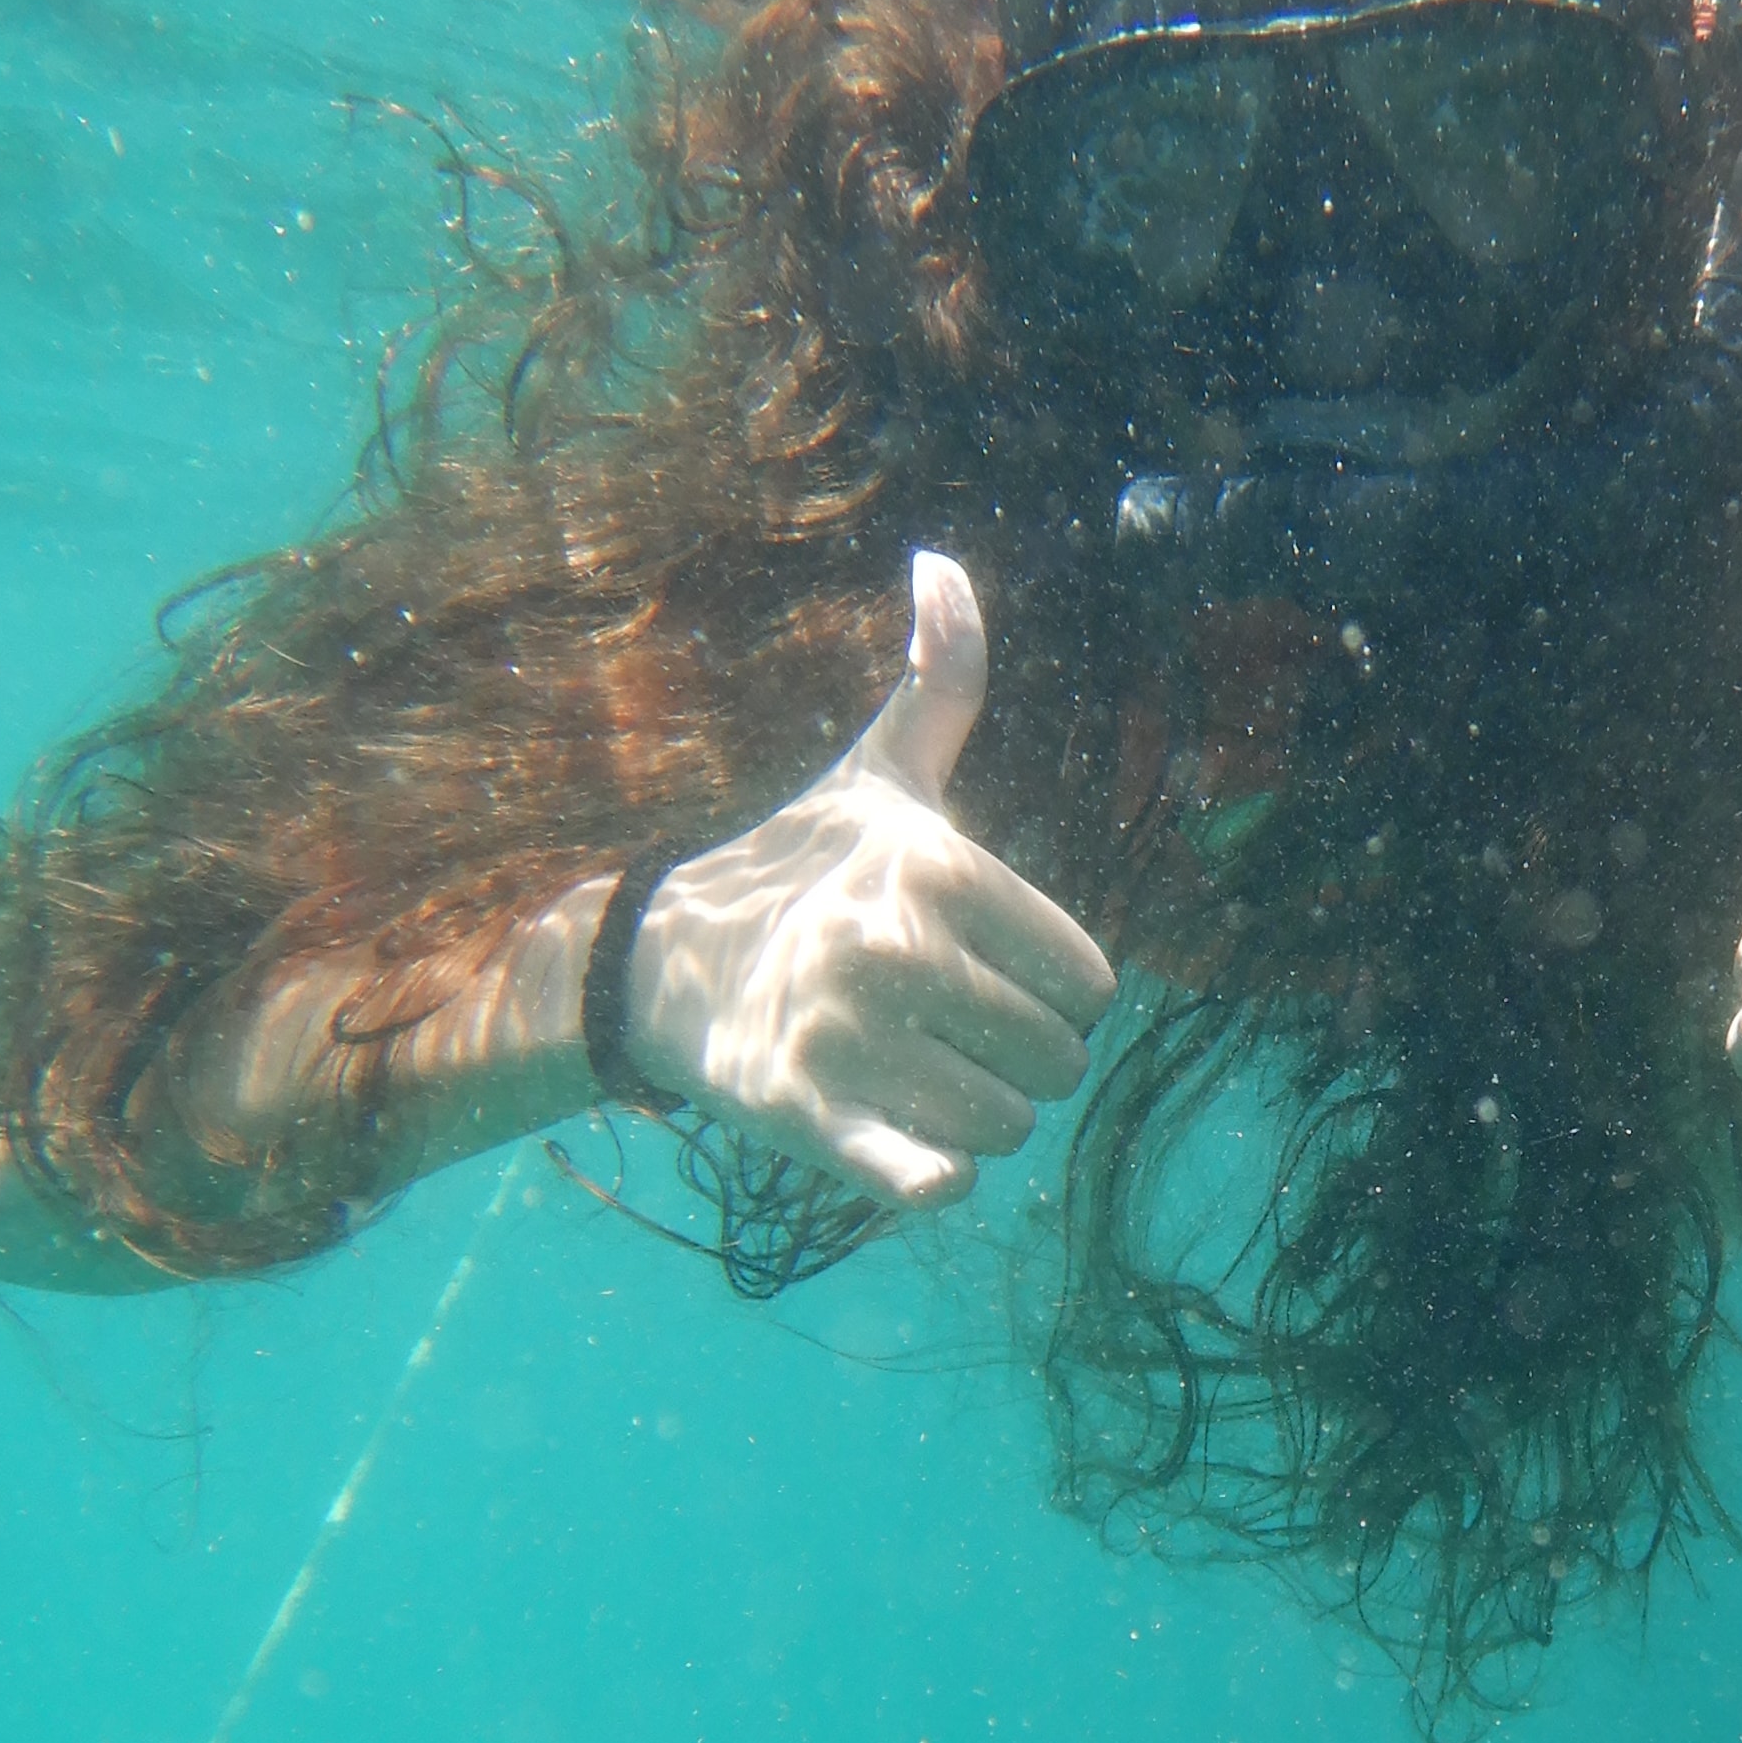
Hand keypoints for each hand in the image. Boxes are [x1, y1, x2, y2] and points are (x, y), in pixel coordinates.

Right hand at [620, 551, 1116, 1207]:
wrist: (652, 961)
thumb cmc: (796, 869)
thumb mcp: (875, 776)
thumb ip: (939, 679)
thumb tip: (941, 562)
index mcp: (941, 868)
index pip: (1089, 982)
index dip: (1051, 994)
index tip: (986, 976)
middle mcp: (897, 945)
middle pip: (1055, 1062)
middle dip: (1016, 1061)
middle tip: (947, 1034)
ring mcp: (849, 1034)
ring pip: (1006, 1128)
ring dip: (976, 1120)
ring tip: (915, 1078)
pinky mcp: (806, 1117)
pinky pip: (932, 1181)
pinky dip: (937, 1179)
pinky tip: (910, 1149)